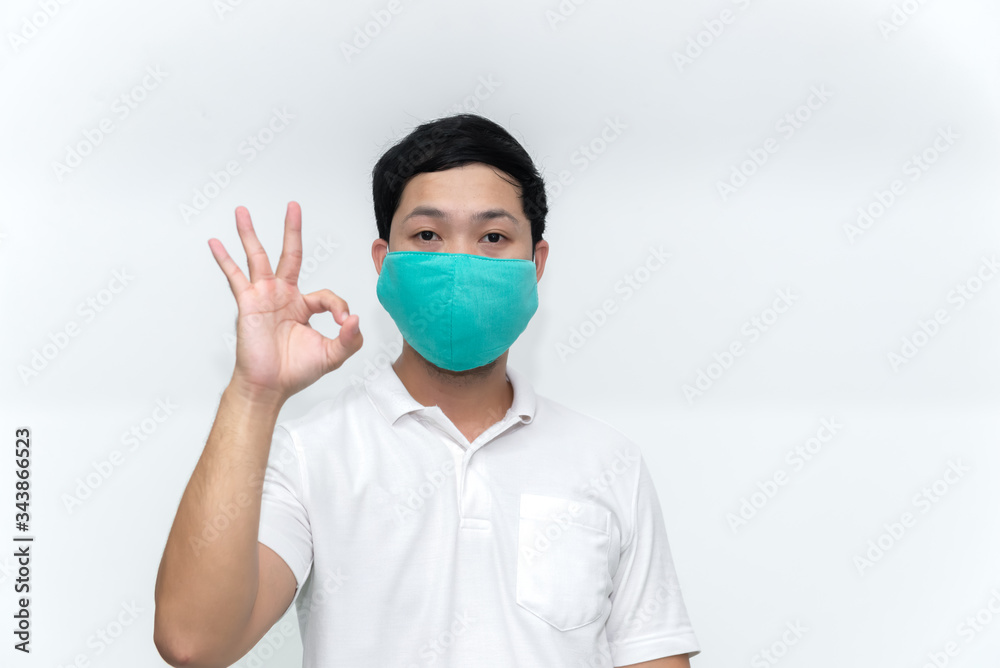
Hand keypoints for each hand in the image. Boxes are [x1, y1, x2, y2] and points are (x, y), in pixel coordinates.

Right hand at [208, 202, 362, 403]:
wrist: (270, 386)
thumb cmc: (297, 371)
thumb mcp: (333, 355)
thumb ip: (349, 338)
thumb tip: (355, 318)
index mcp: (305, 307)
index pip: (326, 294)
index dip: (339, 307)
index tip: (343, 322)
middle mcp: (284, 296)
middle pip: (290, 255)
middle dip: (292, 230)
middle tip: (293, 206)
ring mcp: (264, 296)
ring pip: (258, 258)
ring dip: (250, 234)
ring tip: (242, 211)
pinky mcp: (248, 303)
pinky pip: (235, 276)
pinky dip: (225, 259)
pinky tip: (216, 242)